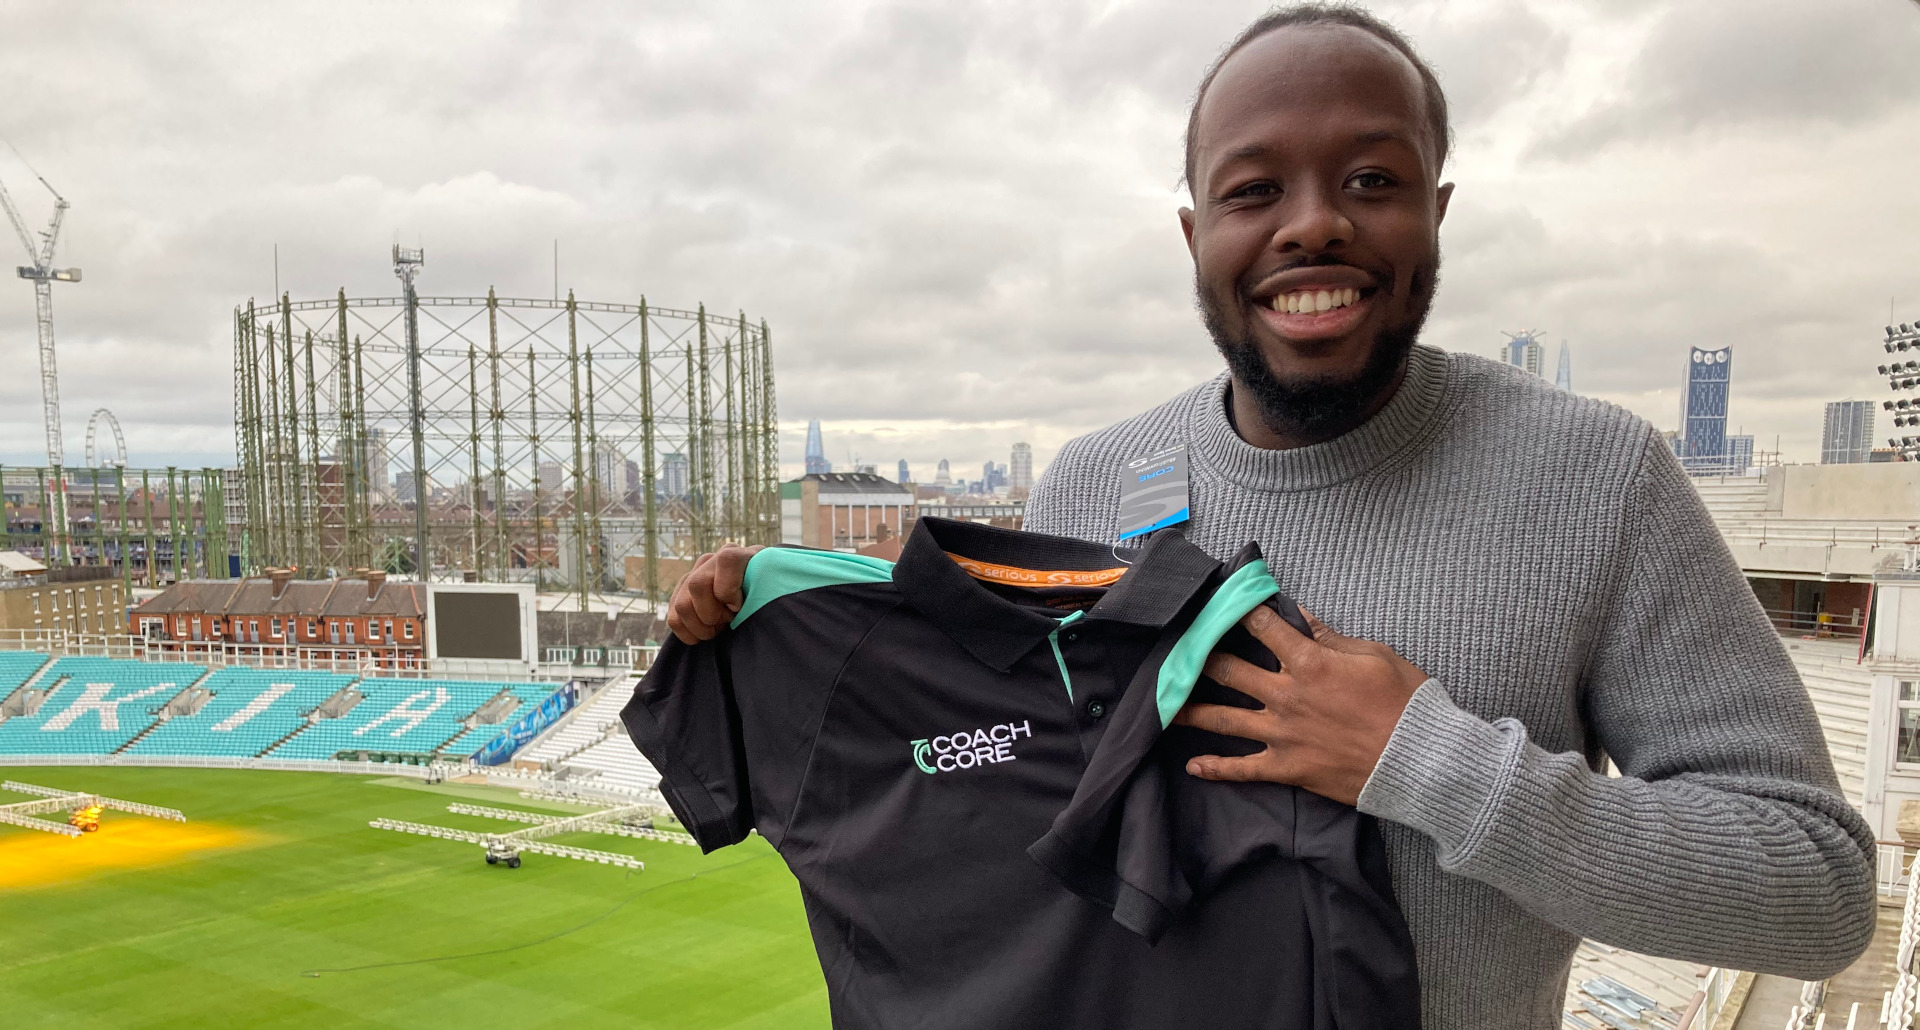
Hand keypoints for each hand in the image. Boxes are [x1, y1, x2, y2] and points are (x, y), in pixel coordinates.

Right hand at [666, 544, 763, 643]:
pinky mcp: (680, 593)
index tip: (739, 607)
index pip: (727, 559)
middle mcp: (711, 560)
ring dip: (701, 627)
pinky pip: (673, 618)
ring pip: (682, 605)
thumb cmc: (766, 598)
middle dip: (713, 613)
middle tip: (728, 621)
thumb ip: (761, 590)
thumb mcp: (770, 591)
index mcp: (738, 554)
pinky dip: (688, 633)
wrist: (756, 601)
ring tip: (719, 627)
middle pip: (697, 584)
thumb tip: (739, 605)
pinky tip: (705, 632)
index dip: (729, 589)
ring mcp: (692, 575)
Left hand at [1171, 604, 1427, 805]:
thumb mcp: (1375, 656)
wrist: (1420, 760)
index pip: (1262, 627)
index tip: (1221, 599)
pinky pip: (1243, 769)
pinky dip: (1216, 768)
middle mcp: (1286, 695)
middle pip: (1229, 670)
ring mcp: (1282, 733)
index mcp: (1309, 662)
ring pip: (1224, 719)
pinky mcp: (1287, 768)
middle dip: (1201, 656)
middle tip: (1177, 648)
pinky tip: (1194, 767)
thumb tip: (1302, 616)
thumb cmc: (1405, 704)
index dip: (1239, 609)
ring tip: (1165, 705)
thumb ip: (1332, 638)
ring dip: (1191, 710)